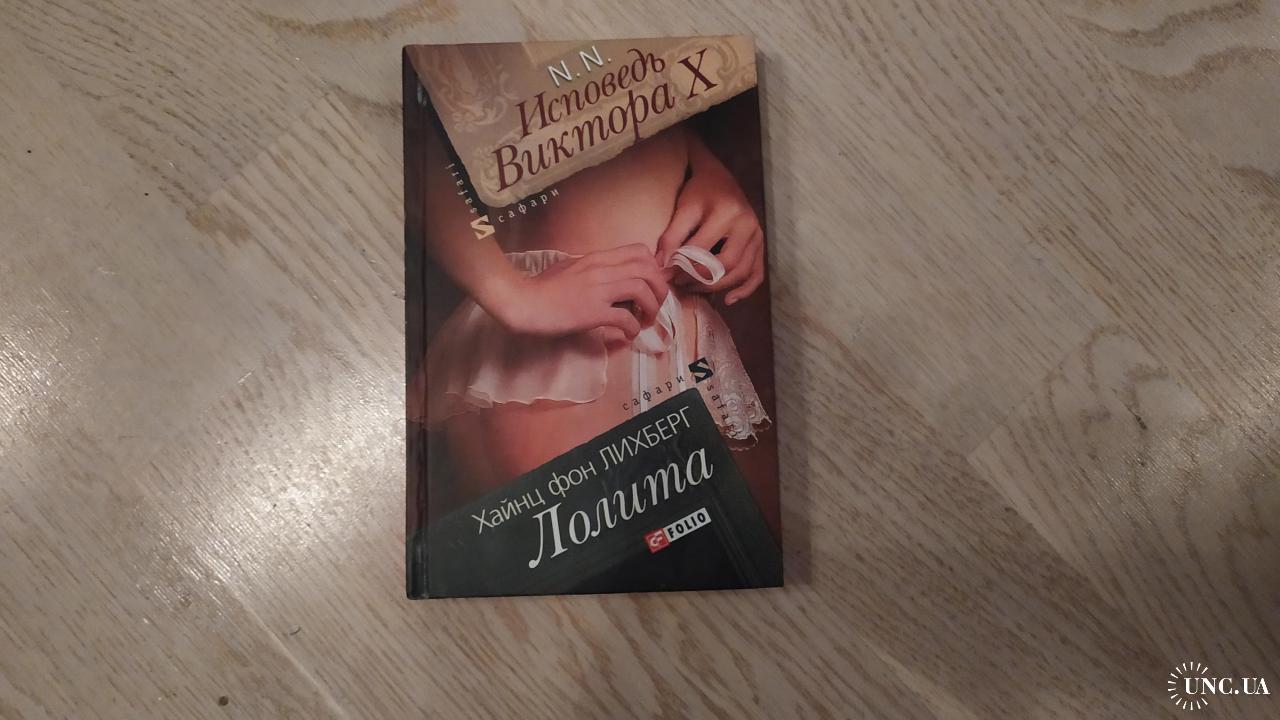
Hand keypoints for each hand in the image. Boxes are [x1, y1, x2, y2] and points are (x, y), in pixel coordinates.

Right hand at [488, 243, 668, 343]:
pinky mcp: (592, 312)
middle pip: (648, 269)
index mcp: (597, 258)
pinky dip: (633, 328)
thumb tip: (611, 280)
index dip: (654, 268)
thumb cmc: (542, 288)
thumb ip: (593, 270)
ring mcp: (598, 290)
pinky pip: (625, 317)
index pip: (640, 251)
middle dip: (659, 289)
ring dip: (650, 308)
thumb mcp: (571, 269)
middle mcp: (601, 269)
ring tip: (644, 321)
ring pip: (642, 289)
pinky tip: (628, 335)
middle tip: (653, 306)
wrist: (522, 302)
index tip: (651, 286)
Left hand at [655, 142, 764, 304]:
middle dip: (701, 279)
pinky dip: (745, 290)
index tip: (667, 274)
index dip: (683, 265)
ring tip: (695, 289)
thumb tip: (661, 268)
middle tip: (681, 283)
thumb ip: (671, 237)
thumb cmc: (698, 192)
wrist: (719, 177)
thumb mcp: (683, 208)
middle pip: (727, 264)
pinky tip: (728, 300)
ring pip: (742, 272)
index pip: (703, 249)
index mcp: (726, 212)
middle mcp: (746, 224)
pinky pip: (757, 273)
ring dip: (718, 287)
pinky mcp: (760, 244)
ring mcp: (757, 235)